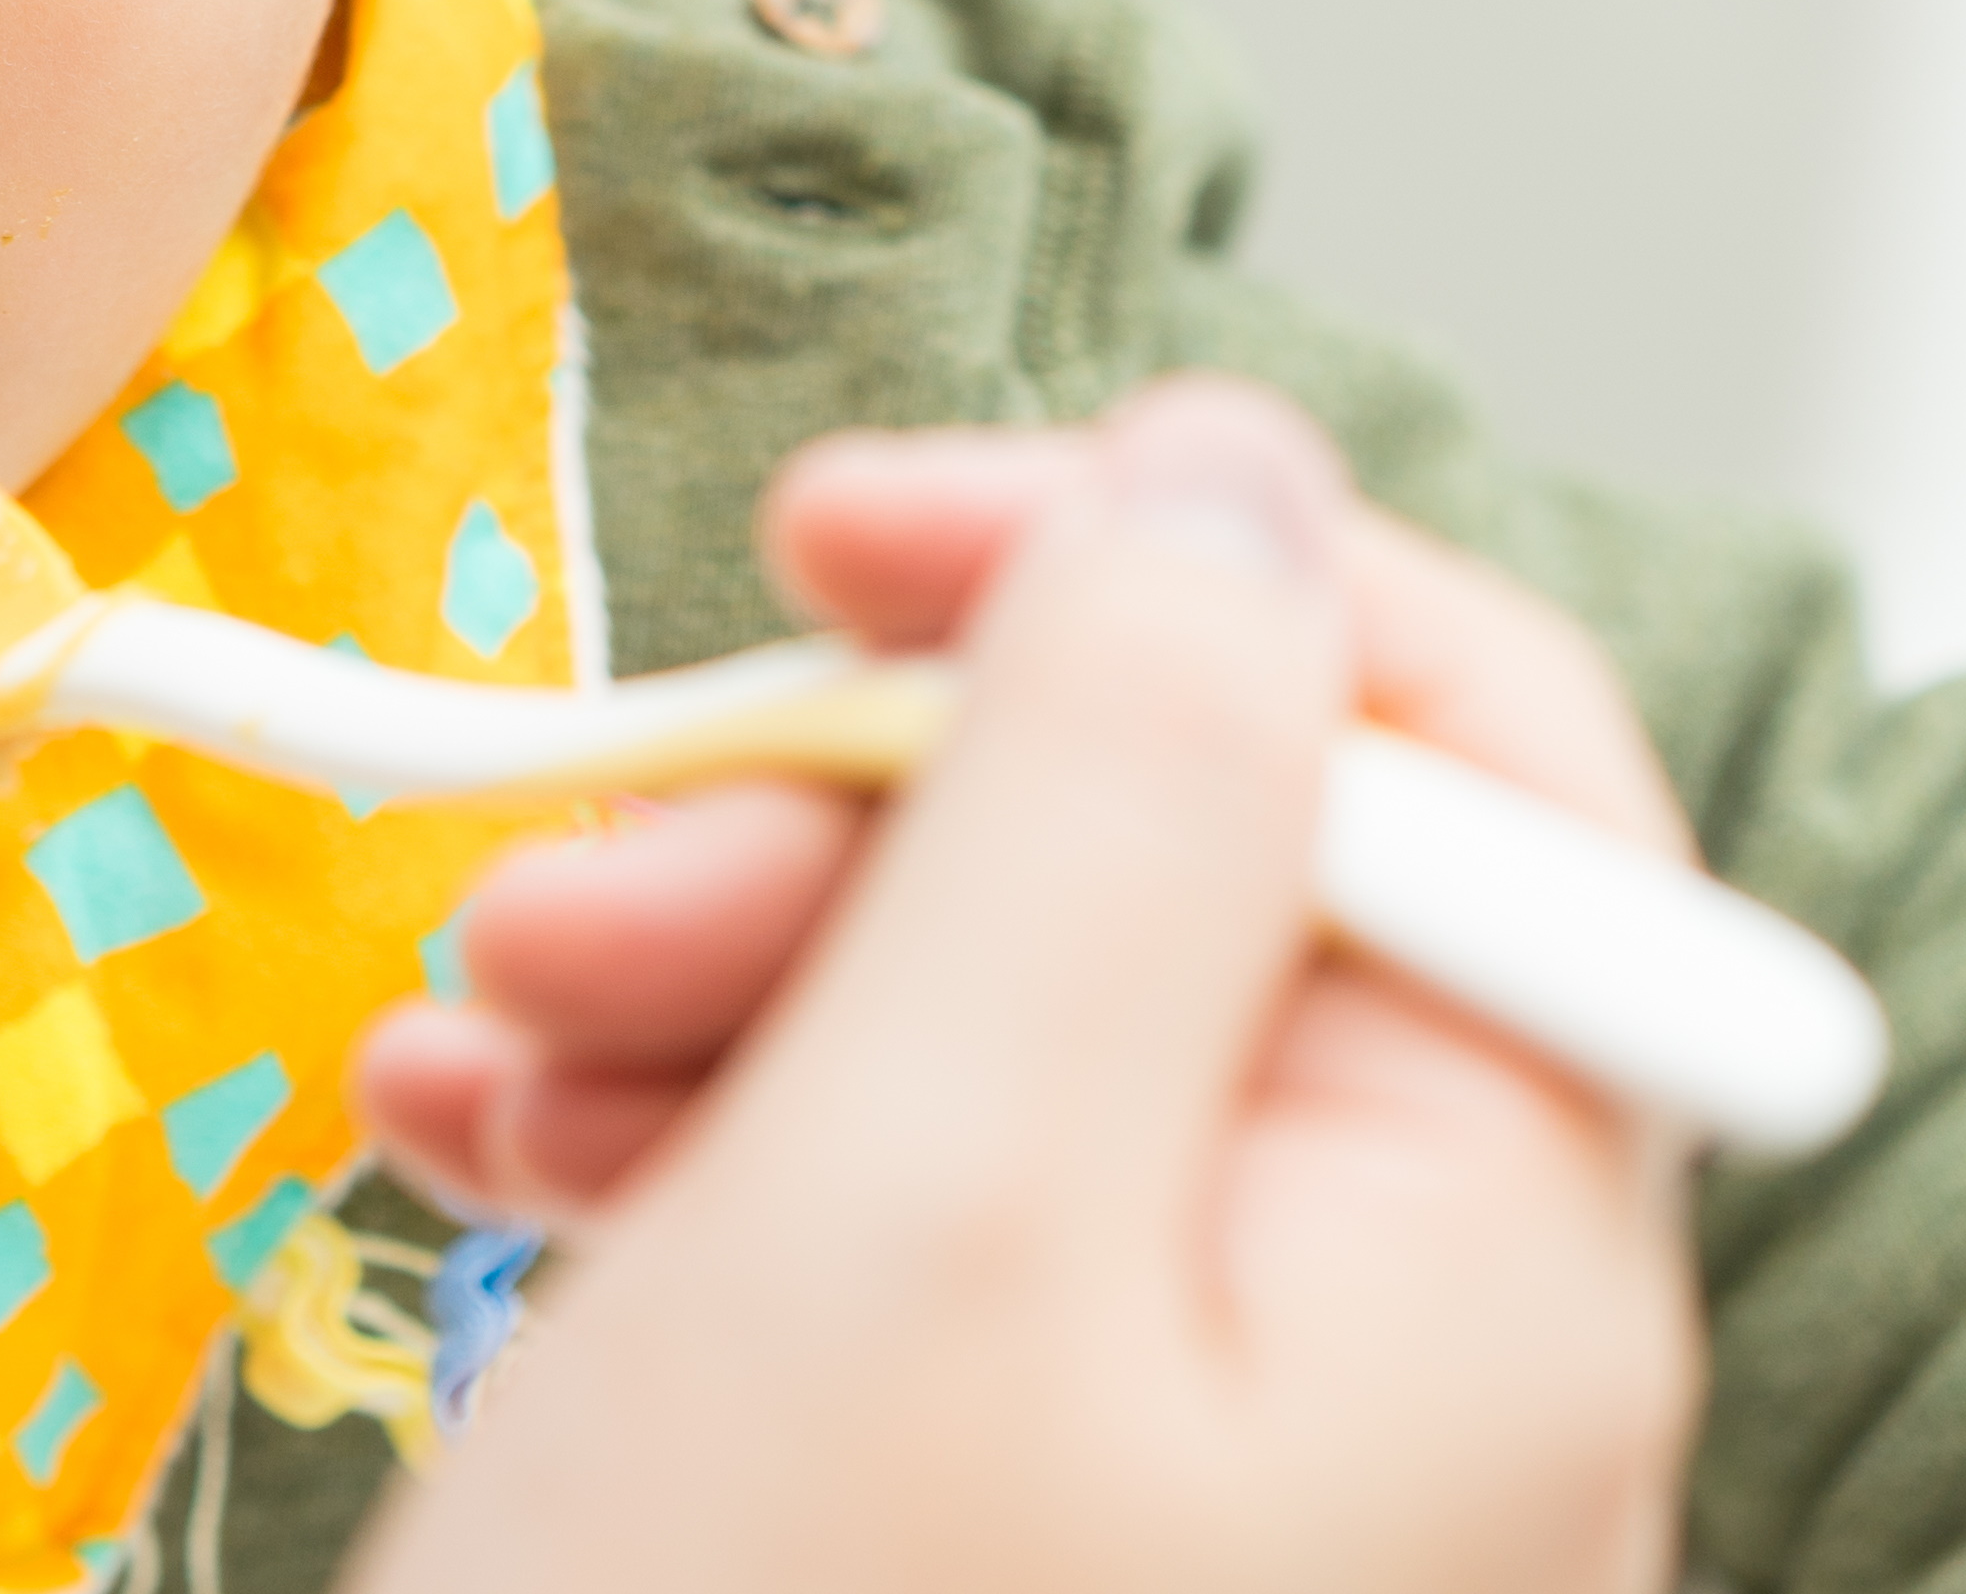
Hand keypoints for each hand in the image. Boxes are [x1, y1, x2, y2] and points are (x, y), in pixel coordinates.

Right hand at [346, 378, 1703, 1593]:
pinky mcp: (1025, 1539)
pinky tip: (493, 1160)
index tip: (851, 534)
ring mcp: (1223, 1471)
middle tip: (571, 871)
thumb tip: (1235, 478)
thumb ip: (1115, 784)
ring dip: (722, 971)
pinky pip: (906, 1238)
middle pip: (1194, 880)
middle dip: (856, 818)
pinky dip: (691, 1146)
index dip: (1156, 570)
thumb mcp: (912, 1185)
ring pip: (1008, 1046)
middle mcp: (1411, 1359)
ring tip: (473, 1049)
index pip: (1453, 746)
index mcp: (1492, 1258)